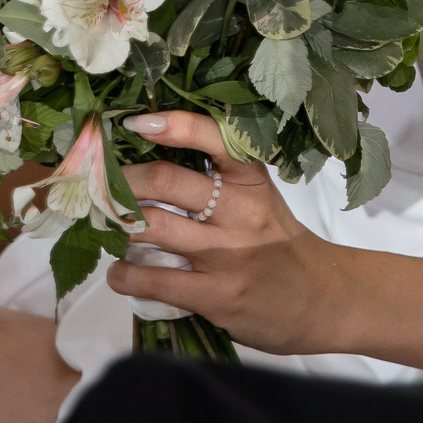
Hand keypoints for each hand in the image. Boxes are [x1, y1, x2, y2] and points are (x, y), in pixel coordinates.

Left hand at [104, 111, 360, 356]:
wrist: (323, 300)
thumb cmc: (280, 245)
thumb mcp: (261, 200)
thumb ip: (218, 183)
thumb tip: (147, 173)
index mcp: (251, 181)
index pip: (212, 138)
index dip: (171, 126)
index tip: (137, 122)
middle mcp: (240, 211)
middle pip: (166, 181)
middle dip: (120, 182)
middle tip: (99, 188)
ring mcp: (227, 254)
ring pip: (152, 227)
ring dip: (118, 227)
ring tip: (108, 230)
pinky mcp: (217, 295)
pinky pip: (156, 281)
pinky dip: (125, 276)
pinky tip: (120, 274)